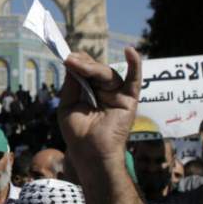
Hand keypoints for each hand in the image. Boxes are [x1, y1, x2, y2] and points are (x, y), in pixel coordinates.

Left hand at [58, 47, 141, 163]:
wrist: (88, 152)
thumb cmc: (78, 132)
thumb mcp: (67, 105)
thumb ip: (71, 85)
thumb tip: (71, 62)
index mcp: (91, 91)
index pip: (87, 71)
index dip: (79, 63)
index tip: (67, 58)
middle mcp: (106, 91)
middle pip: (97, 70)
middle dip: (84, 64)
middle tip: (70, 60)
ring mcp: (118, 94)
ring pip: (108, 74)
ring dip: (93, 68)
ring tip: (79, 65)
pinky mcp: (129, 100)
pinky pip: (134, 80)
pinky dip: (135, 65)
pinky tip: (131, 51)